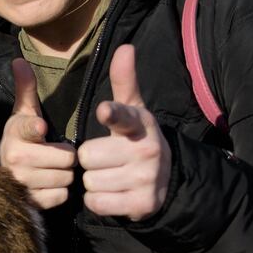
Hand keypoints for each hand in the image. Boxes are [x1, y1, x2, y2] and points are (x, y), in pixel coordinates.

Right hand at [0, 59, 76, 209]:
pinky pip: (60, 197)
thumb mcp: (24, 113)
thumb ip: (26, 88)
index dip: (35, 129)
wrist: (2, 174)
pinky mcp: (28, 202)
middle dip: (66, 158)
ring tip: (53, 170)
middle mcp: (14, 158)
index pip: (28, 128)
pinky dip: (59, 193)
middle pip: (65, 159)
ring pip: (65, 179)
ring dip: (64, 176)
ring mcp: (20, 182)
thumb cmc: (22, 139)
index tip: (41, 129)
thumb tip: (19, 60)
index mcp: (15, 133)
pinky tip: (49, 186)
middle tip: (56, 156)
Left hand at [76, 45, 170, 219]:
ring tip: (111, 175)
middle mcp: (147, 150)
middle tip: (106, 159)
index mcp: (140, 124)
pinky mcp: (142, 205)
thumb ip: (124, 81)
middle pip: (87, 156)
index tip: (104, 111)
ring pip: (90, 182)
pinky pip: (97, 203)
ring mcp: (146, 179)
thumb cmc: (136, 138)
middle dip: (90, 160)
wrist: (165, 178)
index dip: (112, 114)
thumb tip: (126, 47)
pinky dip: (98, 201)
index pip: (124, 117)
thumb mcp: (133, 110)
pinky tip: (113, 193)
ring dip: (94, 181)